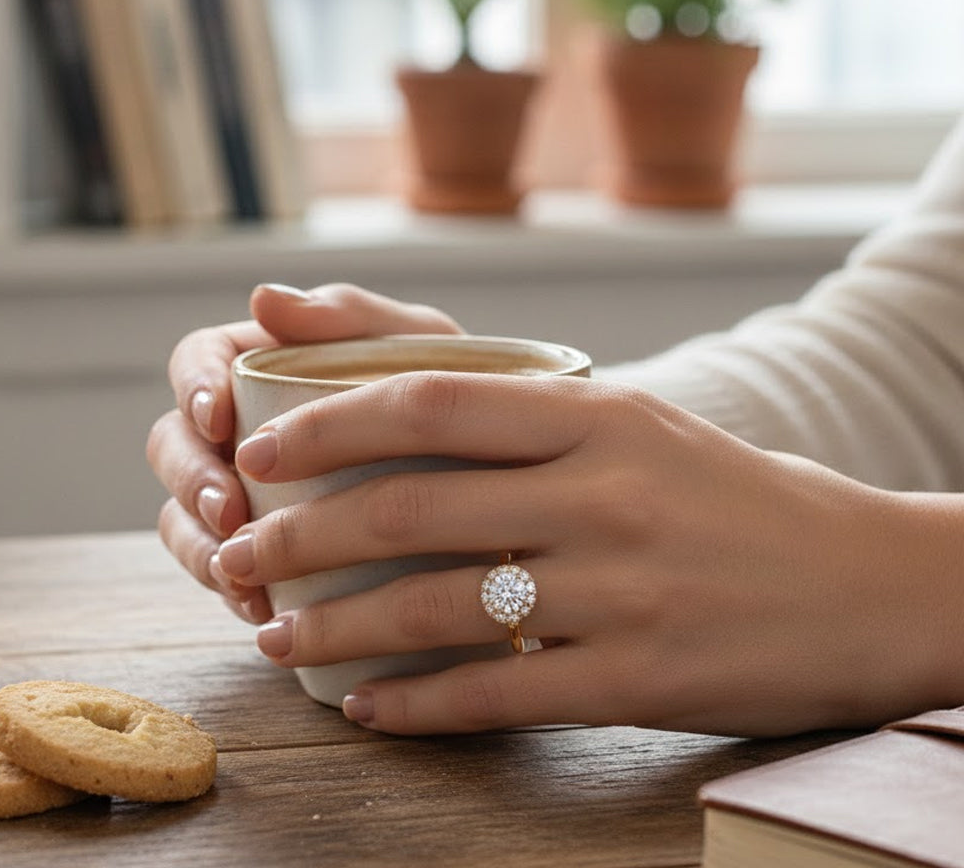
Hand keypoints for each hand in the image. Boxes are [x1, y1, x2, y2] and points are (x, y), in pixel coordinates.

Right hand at [146, 282, 461, 623]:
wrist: (504, 479)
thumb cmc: (459, 392)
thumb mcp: (418, 344)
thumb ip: (350, 315)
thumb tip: (262, 298)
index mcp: (267, 365)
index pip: (199, 361)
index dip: (193, 387)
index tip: (218, 420)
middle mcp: (247, 430)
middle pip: (174, 445)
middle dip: (189, 479)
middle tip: (229, 510)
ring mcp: (252, 494)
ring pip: (185, 517)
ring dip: (200, 546)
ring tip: (239, 572)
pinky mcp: (271, 552)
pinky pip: (225, 574)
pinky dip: (233, 591)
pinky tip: (262, 609)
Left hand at [215, 370, 963, 735]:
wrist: (869, 581)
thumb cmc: (738, 497)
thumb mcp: (645, 428)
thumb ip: (537, 421)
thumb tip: (413, 422)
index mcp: (601, 415)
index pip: (435, 400)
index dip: (332, 421)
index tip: (262, 448)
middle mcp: (604, 494)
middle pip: (413, 508)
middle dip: (302, 535)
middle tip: (239, 556)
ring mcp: (622, 590)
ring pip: (439, 608)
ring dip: (339, 629)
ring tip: (275, 637)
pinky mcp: (641, 677)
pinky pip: (499, 694)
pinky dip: (419, 704)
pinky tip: (370, 708)